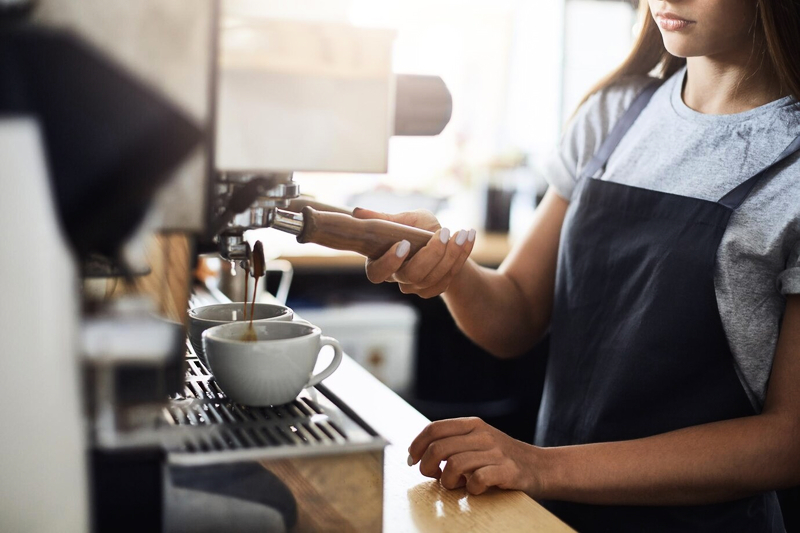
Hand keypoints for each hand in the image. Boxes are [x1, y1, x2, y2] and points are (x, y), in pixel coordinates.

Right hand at [352, 207, 475, 298]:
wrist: (440, 239)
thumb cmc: (414, 227)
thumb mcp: (401, 219)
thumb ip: (383, 218)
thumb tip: (357, 212)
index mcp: (381, 263)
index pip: (377, 273)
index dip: (390, 262)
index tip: (404, 243)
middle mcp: (398, 278)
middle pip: (412, 276)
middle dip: (431, 255)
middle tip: (443, 232)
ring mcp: (417, 286)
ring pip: (435, 278)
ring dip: (452, 254)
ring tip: (462, 232)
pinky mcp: (435, 288)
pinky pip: (450, 277)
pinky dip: (462, 256)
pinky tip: (469, 236)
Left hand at [407, 417, 544, 495]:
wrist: (541, 467)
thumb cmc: (501, 458)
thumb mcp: (478, 441)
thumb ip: (453, 442)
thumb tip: (418, 454)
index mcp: (472, 424)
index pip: (434, 429)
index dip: (417, 445)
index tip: (412, 460)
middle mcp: (483, 434)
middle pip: (439, 449)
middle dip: (428, 467)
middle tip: (433, 476)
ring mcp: (496, 452)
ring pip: (454, 465)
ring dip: (448, 481)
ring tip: (456, 484)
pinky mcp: (507, 471)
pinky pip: (477, 480)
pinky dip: (470, 489)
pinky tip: (475, 489)